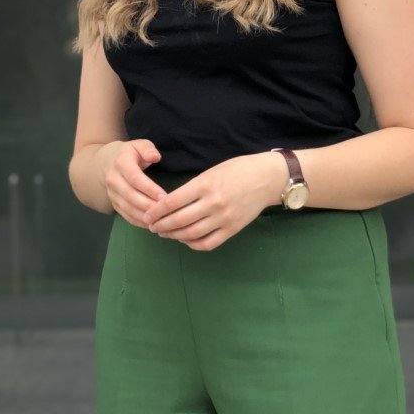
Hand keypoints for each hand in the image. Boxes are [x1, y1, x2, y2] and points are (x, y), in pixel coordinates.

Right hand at [101, 138, 167, 226]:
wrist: (107, 162)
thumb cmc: (130, 154)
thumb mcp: (138, 145)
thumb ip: (148, 149)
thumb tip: (155, 157)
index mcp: (121, 162)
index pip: (135, 178)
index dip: (149, 189)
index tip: (165, 197)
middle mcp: (113, 179)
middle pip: (130, 196)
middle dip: (149, 206)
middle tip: (166, 212)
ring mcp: (111, 193)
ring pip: (127, 208)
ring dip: (144, 216)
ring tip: (161, 220)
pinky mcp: (113, 203)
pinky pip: (125, 215)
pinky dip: (138, 222)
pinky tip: (152, 224)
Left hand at [142, 152, 283, 249]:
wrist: (267, 178)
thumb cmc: (237, 169)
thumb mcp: (211, 171)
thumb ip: (193, 187)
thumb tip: (171, 202)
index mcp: (204, 184)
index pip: (172, 201)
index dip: (156, 211)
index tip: (146, 214)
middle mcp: (213, 203)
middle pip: (179, 220)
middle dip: (160, 225)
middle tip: (150, 226)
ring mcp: (224, 218)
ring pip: (191, 234)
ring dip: (173, 235)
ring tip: (164, 233)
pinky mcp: (233, 229)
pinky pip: (208, 243)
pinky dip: (193, 244)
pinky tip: (185, 239)